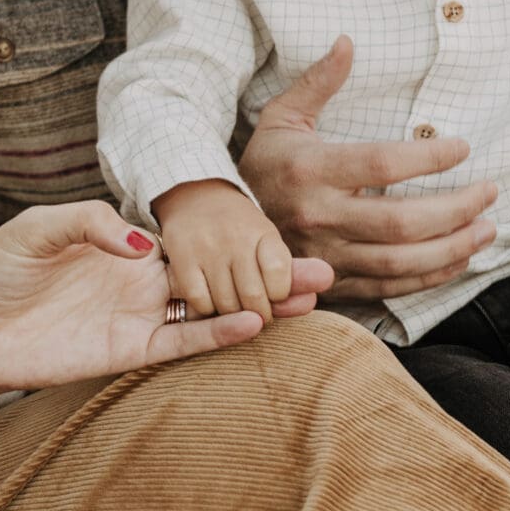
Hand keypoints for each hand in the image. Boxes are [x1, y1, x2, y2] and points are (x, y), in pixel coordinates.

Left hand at [0, 200, 331, 406]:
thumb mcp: (37, 229)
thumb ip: (88, 222)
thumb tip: (142, 238)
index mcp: (125, 246)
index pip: (195, 240)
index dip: (238, 237)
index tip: (284, 231)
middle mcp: (141, 282)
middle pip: (220, 277)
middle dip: (270, 275)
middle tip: (325, 271)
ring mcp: (138, 318)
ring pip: (212, 313)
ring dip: (260, 309)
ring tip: (310, 301)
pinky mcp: (125, 352)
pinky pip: (180, 343)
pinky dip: (217, 336)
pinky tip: (253, 327)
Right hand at [154, 179, 292, 323]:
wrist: (193, 195)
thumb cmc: (239, 229)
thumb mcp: (268, 241)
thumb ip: (294, 269)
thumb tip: (328, 279)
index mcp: (263, 232)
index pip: (280, 274)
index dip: (279, 293)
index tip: (275, 293)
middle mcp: (234, 237)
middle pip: (253, 296)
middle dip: (259, 313)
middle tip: (257, 313)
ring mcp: (206, 247)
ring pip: (226, 303)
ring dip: (233, 315)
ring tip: (235, 307)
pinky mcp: (181, 257)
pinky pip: (200, 300)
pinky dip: (207, 309)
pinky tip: (211, 301)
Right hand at [238, 36, 497, 302]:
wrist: (222, 225)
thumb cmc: (264, 164)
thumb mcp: (282, 118)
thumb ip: (318, 83)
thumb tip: (348, 41)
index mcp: (311, 170)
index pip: (382, 164)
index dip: (429, 157)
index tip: (462, 147)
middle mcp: (319, 215)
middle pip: (402, 220)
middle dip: (457, 208)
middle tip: (490, 192)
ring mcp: (326, 254)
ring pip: (402, 260)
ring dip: (454, 247)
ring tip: (487, 228)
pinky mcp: (333, 282)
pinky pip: (391, 287)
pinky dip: (432, 277)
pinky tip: (459, 259)